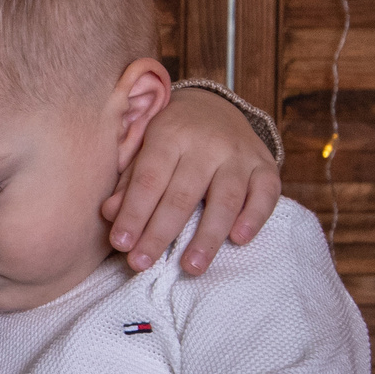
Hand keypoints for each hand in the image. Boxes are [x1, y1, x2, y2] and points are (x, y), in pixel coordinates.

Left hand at [101, 84, 280, 276]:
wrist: (215, 106)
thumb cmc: (170, 138)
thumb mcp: (144, 148)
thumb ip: (128, 182)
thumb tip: (109, 213)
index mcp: (171, 134)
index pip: (150, 179)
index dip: (134, 213)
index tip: (121, 244)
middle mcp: (208, 143)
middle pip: (183, 195)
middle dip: (160, 233)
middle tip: (141, 264)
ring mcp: (240, 154)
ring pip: (226, 199)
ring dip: (208, 236)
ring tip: (190, 267)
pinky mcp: (265, 165)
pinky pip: (265, 193)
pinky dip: (254, 217)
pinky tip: (239, 239)